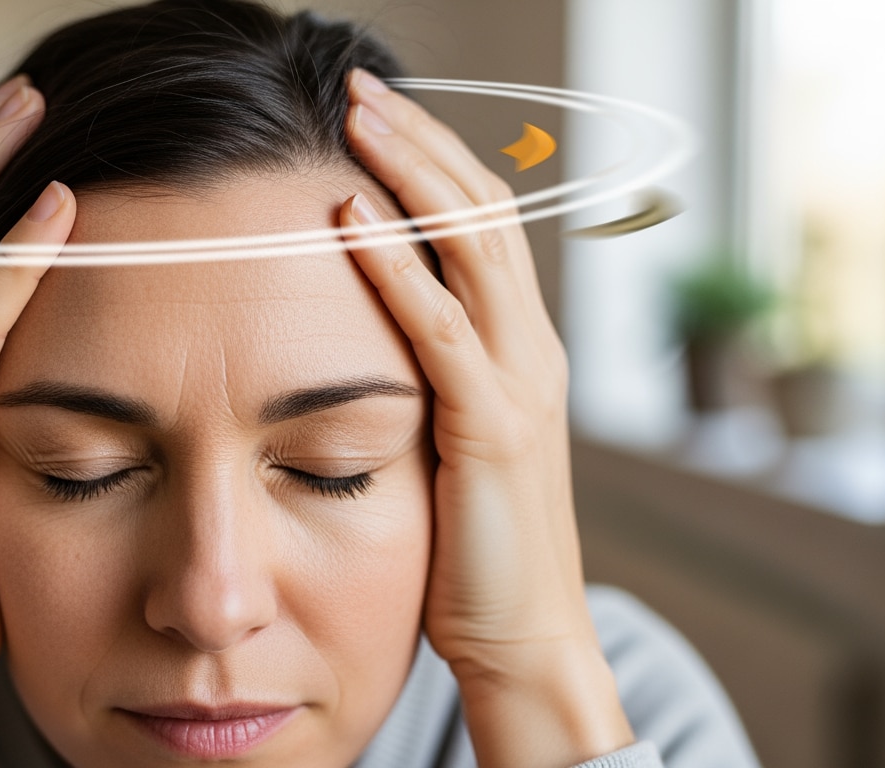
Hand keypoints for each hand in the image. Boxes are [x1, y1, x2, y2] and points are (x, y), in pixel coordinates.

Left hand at [339, 69, 633, 766]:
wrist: (525, 636)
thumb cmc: (475, 545)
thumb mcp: (457, 439)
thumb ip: (430, 378)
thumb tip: (370, 327)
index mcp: (522, 346)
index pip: (485, 223)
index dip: (434, 159)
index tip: (373, 114)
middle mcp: (532, 348)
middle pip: (485, 210)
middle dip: (422, 140)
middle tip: (360, 87)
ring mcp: (520, 382)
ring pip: (472, 248)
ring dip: (412, 175)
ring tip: (357, 120)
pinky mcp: (492, 427)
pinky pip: (441, 329)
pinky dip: (397, 269)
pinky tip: (352, 221)